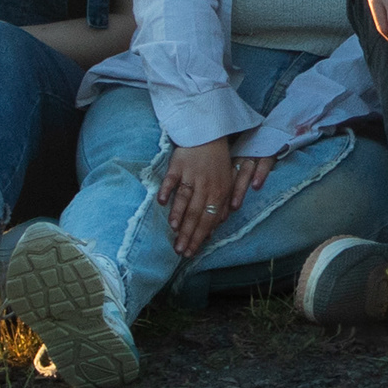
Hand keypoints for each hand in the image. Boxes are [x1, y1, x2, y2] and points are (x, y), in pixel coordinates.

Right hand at [159, 139, 268, 262]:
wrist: (208, 134)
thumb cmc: (216, 163)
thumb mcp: (226, 184)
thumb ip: (221, 207)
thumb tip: (213, 230)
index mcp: (219, 193)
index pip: (209, 220)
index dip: (200, 237)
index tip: (191, 252)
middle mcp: (206, 186)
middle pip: (196, 213)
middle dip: (188, 234)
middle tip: (180, 250)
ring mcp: (192, 175)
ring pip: (185, 198)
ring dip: (179, 214)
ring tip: (174, 229)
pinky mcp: (178, 165)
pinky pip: (172, 179)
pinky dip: (167, 190)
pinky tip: (162, 202)